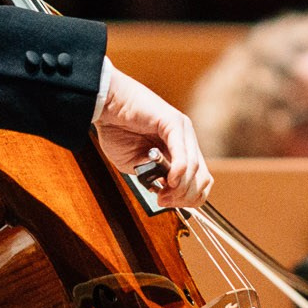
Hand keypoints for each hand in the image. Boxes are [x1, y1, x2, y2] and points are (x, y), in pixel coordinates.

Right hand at [92, 58, 212, 207]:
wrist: (105, 105)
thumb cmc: (117, 130)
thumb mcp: (135, 164)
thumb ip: (152, 177)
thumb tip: (166, 191)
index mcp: (180, 151)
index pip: (199, 182)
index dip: (186, 199)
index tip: (165, 202)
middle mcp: (186, 140)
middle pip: (202, 179)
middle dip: (184, 197)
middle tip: (164, 200)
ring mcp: (183, 130)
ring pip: (195, 169)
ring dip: (179, 188)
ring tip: (163, 194)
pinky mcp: (173, 122)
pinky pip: (183, 153)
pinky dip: (178, 171)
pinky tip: (169, 180)